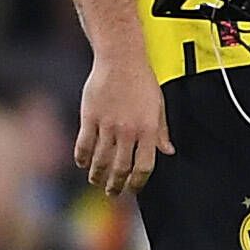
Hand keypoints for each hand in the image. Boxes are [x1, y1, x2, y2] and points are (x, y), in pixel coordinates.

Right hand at [76, 53, 173, 195]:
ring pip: (100, 160)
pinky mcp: (90, 117)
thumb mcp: (158, 106)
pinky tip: (82, 163)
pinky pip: (84, 145)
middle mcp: (128, 130)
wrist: (120, 58)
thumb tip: (168, 152)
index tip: (133, 188)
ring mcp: (107, 124)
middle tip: (112, 192)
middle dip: (116, 185)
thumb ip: (162, 132)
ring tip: (96, 181)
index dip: (138, 182)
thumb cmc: (141, 81)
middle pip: (120, 168)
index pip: (144, 167)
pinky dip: (82, 158)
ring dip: (97, 175)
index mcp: (148, 129)